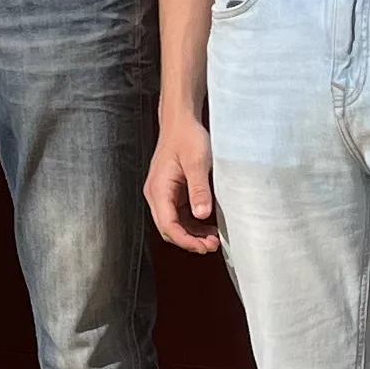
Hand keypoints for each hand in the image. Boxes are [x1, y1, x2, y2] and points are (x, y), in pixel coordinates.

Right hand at [144, 114, 221, 255]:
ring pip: (173, 224)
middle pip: (168, 228)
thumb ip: (199, 189)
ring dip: (191, 235)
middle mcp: (156, 194)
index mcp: (159, 189)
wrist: (181, 121)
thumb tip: (201, 214)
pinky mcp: (170, 191)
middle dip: (189, 241)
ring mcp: (162, 193)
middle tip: (212, 245)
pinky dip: (191, 224)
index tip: (205, 247)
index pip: (168, 225)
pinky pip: (178, 215)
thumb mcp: (197, 162)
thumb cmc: (187, 137)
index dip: (186, 241)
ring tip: (212, 239)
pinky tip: (207, 225)